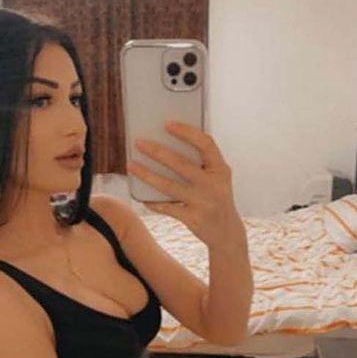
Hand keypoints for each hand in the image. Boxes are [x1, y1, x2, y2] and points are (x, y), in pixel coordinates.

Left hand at [127, 121, 241, 245]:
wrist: (226, 232)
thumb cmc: (216, 198)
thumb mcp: (218, 179)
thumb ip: (202, 163)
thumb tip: (167, 144)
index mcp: (221, 169)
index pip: (206, 144)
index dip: (187, 132)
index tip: (167, 124)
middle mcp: (214, 185)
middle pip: (181, 164)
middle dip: (157, 152)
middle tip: (138, 142)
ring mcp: (203, 203)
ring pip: (168, 186)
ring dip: (146, 174)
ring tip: (130, 165)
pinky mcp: (193, 219)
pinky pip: (166, 207)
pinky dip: (152, 201)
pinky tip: (141, 196)